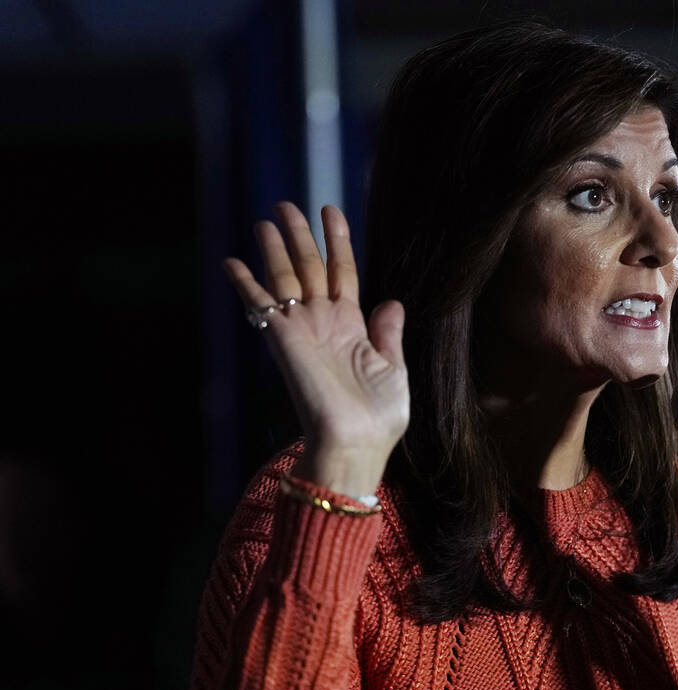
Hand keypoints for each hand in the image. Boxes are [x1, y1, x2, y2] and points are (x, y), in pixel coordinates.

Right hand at [223, 202, 408, 496]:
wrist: (356, 444)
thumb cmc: (379, 417)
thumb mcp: (394, 369)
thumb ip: (388, 334)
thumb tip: (391, 301)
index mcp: (352, 327)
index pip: (342, 272)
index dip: (337, 240)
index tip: (331, 210)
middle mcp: (324, 322)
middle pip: (309, 266)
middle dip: (299, 235)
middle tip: (286, 205)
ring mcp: (303, 329)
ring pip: (285, 277)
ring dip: (275, 248)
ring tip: (266, 218)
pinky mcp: (284, 339)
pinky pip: (261, 305)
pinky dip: (245, 283)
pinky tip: (232, 261)